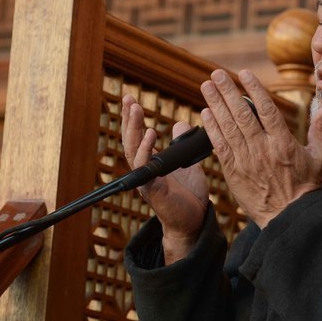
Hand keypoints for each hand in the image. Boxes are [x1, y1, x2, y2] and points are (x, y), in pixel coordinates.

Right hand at [121, 95, 208, 263]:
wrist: (194, 222)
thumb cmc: (189, 196)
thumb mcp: (187, 164)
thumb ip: (182, 146)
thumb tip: (180, 124)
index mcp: (153, 163)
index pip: (140, 136)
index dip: (135, 118)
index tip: (131, 99)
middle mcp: (146, 170)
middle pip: (132, 140)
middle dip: (129, 119)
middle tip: (127, 98)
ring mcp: (148, 180)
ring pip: (134, 151)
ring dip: (134, 129)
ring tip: (136, 110)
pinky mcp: (155, 190)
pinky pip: (146, 169)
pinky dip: (146, 151)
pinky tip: (150, 135)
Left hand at [200, 69, 321, 227]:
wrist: (289, 218)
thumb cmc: (306, 187)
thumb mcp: (320, 157)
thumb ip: (321, 130)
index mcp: (283, 143)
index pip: (266, 110)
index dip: (254, 89)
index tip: (244, 73)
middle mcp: (262, 150)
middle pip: (242, 115)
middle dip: (228, 92)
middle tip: (216, 74)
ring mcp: (246, 161)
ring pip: (228, 128)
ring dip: (216, 105)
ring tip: (207, 86)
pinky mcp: (233, 173)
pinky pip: (220, 147)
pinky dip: (211, 129)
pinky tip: (205, 114)